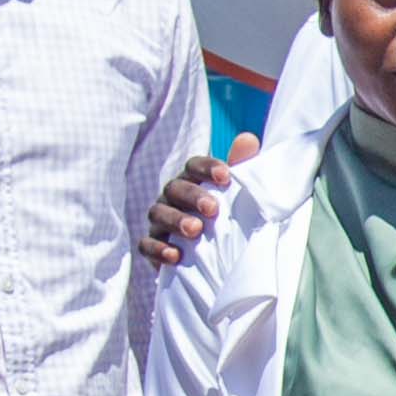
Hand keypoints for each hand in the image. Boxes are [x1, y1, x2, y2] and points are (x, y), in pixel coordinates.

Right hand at [145, 147, 237, 265]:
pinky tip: (175, 256)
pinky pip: (146, 244)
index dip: (207, 168)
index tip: (225, 176)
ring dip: (176, 221)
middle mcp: (172, 197)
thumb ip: (242, 169)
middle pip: (175, 188)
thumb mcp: (237, 195)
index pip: (194, 166)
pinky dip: (158, 249)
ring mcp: (160, 220)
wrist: (214, 257)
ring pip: (159, 214)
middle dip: (192, 196)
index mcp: (192, 180)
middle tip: (212, 209)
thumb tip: (248, 139)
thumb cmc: (226, 217)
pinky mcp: (153, 245)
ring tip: (195, 230)